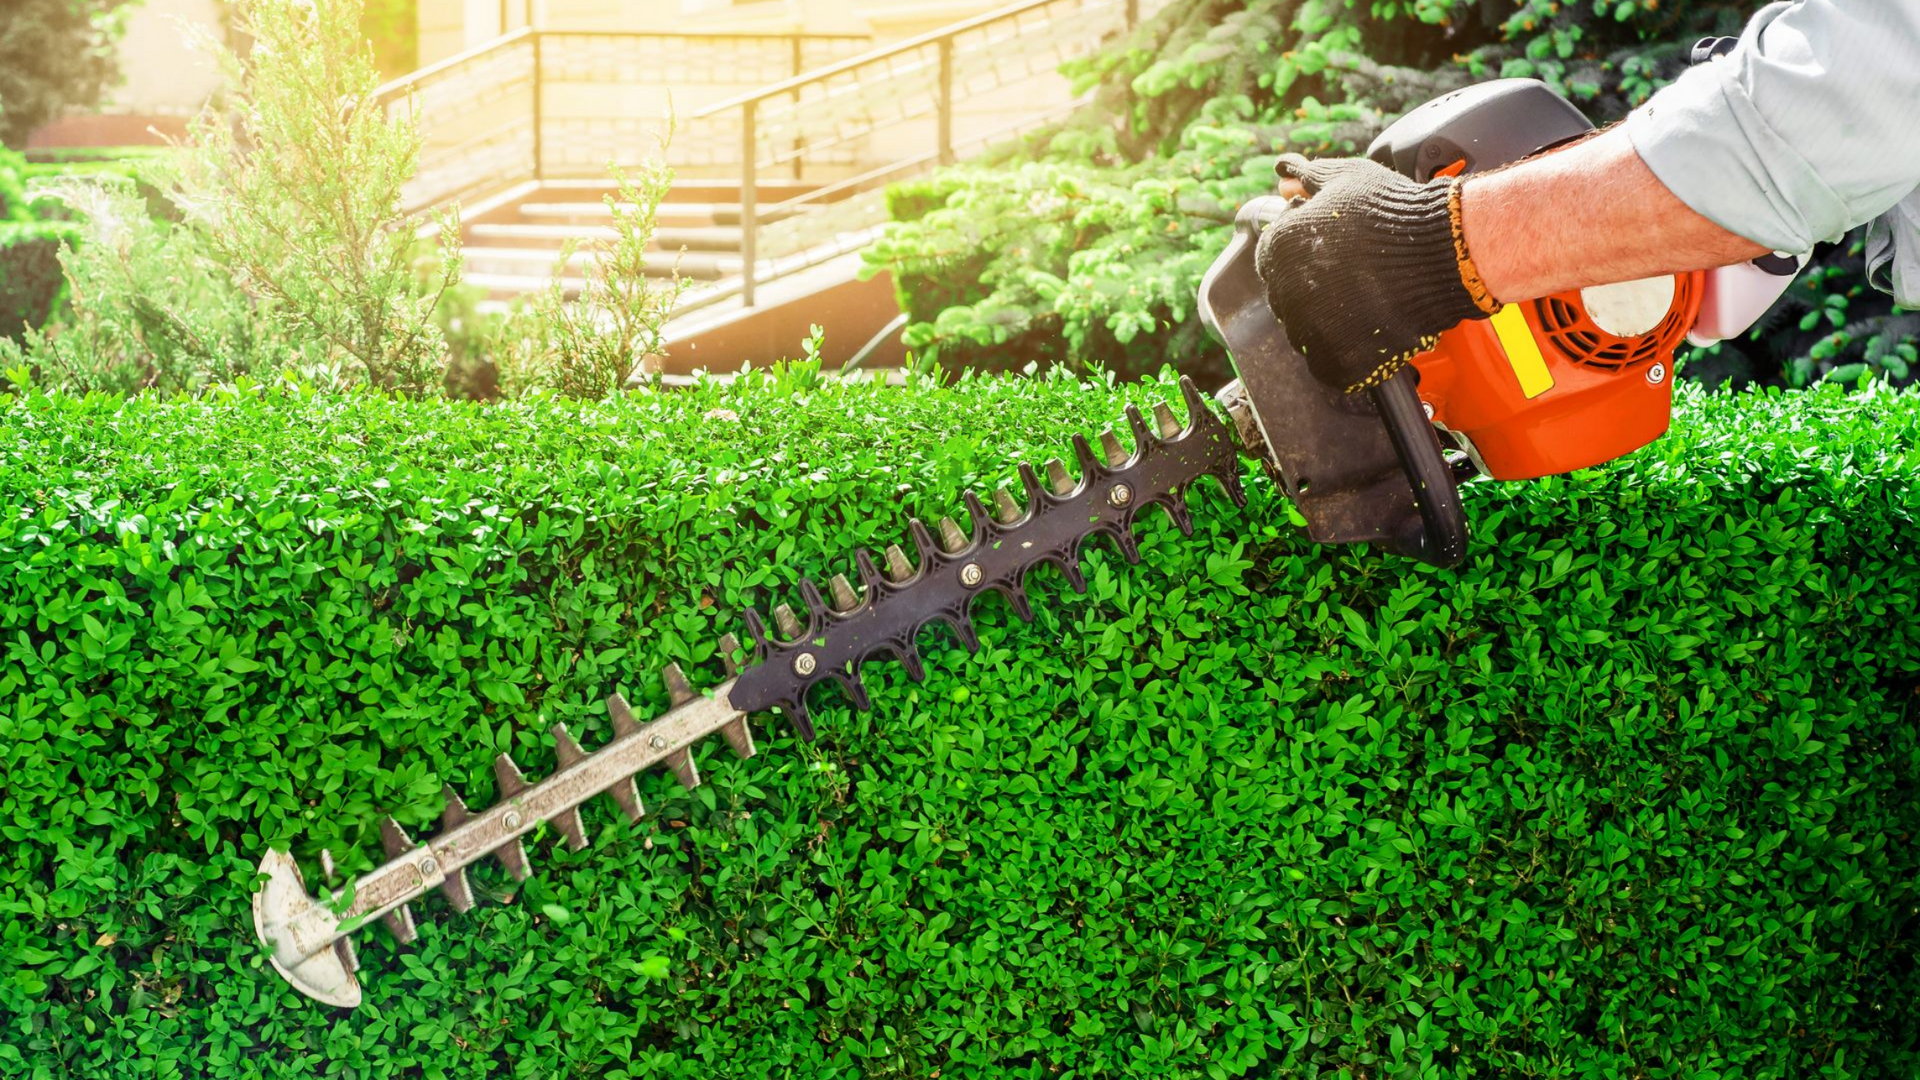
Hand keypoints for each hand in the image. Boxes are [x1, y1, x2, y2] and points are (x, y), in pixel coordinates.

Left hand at [1253, 154, 1499, 392]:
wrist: (1444, 252)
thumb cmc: (1395, 212)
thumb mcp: (1347, 179)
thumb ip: (1307, 177)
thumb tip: (1283, 174)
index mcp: (1278, 249)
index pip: (1274, 260)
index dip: (1306, 255)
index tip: (1335, 253)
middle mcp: (1285, 293)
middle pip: (1289, 298)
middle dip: (1316, 288)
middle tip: (1357, 276)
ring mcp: (1310, 332)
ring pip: (1307, 333)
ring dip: (1331, 320)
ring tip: (1369, 300)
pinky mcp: (1337, 362)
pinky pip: (1329, 364)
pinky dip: (1347, 352)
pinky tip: (1371, 328)